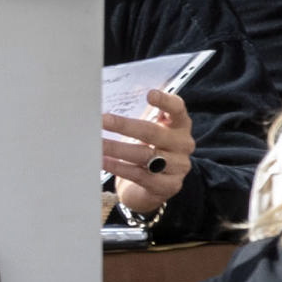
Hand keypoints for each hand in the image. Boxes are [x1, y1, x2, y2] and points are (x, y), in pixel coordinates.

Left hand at [102, 87, 192, 218]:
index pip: (177, 109)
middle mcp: (183, 144)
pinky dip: (119, 167)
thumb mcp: (148, 129)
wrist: (156, 186)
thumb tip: (110, 99)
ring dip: (117, 148)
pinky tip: (103, 161)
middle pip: (153, 132)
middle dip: (124, 126)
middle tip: (102, 120)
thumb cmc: (148, 148)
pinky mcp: (169, 186)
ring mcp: (179, 166)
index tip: (149, 94)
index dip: (165, 101)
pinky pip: (140, 175)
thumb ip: (140, 115)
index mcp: (180, 125)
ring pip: (144, 155)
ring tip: (97, 144)